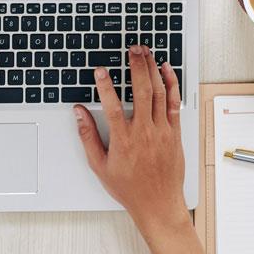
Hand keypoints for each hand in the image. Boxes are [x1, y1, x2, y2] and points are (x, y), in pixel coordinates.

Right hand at [74, 45, 189, 237]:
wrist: (158, 204)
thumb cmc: (129, 188)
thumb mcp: (100, 166)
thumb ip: (88, 137)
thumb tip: (79, 114)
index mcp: (123, 139)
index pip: (112, 104)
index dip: (105, 85)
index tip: (101, 71)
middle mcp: (144, 131)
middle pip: (141, 89)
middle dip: (136, 65)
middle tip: (132, 50)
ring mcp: (161, 130)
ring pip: (159, 92)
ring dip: (152, 69)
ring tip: (146, 53)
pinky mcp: (174, 132)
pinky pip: (174, 103)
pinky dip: (171, 84)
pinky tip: (166, 71)